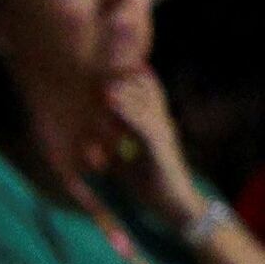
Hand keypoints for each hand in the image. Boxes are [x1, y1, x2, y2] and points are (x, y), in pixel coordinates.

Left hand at [97, 68, 197, 206]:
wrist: (174, 206)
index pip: (142, 92)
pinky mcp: (159, 147)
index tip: (104, 60)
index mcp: (152, 124)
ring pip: (142, 103)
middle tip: (105, 57)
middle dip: (126, 73)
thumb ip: (112, 148)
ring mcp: (161, 133)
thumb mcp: (124, 162)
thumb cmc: (149, 183)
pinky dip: (126, 111)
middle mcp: (160, 123)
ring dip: (123, 88)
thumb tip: (90, 144)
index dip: (128, 75)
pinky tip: (111, 100)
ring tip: (102, 74)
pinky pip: (141, 125)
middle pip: (144, 90)